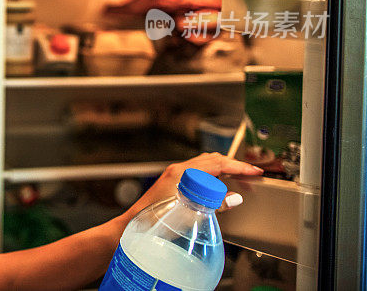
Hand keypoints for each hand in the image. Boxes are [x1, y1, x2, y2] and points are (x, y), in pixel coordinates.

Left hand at [125, 153, 261, 217]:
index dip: (238, 166)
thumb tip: (235, 198)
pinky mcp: (172, 184)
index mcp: (181, 172)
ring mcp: (173, 176)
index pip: (216, 163)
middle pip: (211, 160)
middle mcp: (177, 170)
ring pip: (204, 166)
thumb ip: (214, 205)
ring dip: (224, 170)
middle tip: (250, 174)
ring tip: (239, 179)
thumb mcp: (189, 214)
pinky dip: (213, 177)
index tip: (254, 171)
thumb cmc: (154, 221)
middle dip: (233, 165)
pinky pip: (198, 174)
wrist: (132, 226)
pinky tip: (219, 187)